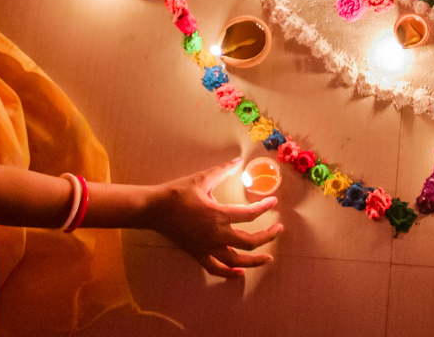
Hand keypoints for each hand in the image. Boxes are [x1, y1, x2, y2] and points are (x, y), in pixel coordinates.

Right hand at [145, 158, 281, 278]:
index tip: (274, 203)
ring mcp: (207, 248)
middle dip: (267, 236)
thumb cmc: (178, 192)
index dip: (264, 208)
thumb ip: (222, 170)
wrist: (155, 209)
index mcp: (218, 215)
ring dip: (255, 260)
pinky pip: (216, 268)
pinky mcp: (198, 255)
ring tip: (269, 258)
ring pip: (236, 260)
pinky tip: (240, 273)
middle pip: (249, 241)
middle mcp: (216, 235)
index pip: (249, 215)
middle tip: (279, 229)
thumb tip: (237, 161)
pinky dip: (230, 273)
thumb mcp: (201, 178)